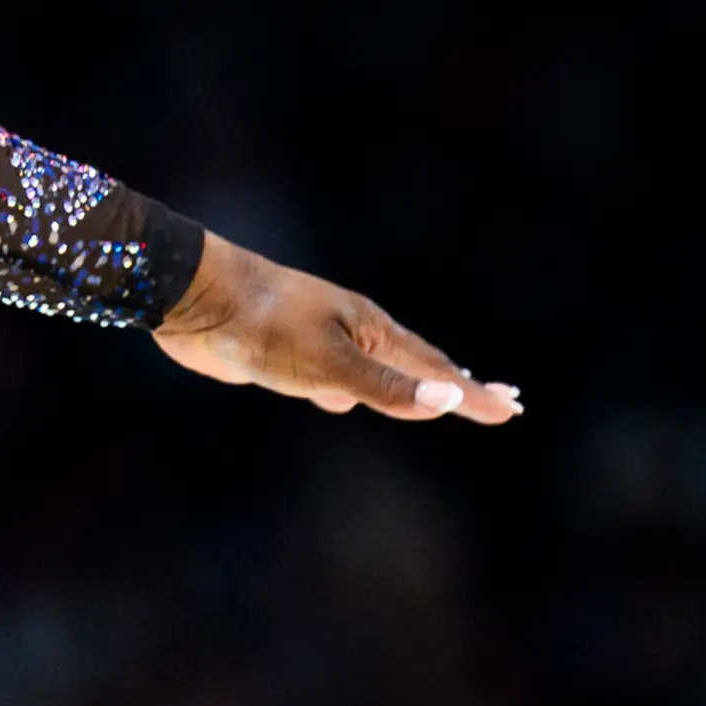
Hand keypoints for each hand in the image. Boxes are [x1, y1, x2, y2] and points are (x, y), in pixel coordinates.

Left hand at [153, 232, 519, 422]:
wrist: (192, 296)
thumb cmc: (263, 324)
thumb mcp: (329, 363)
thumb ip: (384, 387)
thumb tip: (449, 400)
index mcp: (369, 329)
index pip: (436, 369)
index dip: (473, 393)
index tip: (513, 408)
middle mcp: (350, 331)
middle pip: (414, 365)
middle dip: (455, 385)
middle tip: (498, 399)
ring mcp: (316, 340)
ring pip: (372, 371)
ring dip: (404, 386)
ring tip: (431, 397)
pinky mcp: (280, 355)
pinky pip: (330, 377)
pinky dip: (349, 391)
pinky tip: (338, 402)